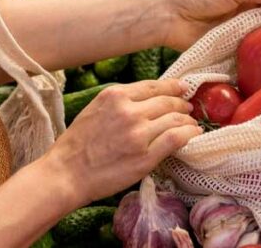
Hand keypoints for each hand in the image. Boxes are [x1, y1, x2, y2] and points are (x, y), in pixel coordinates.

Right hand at [40, 80, 199, 206]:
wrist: (67, 173)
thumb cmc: (77, 144)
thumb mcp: (95, 110)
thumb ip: (120, 102)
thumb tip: (148, 100)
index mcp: (115, 96)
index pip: (153, 86)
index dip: (173, 86)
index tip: (182, 88)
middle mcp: (129, 111)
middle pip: (167, 101)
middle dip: (182, 104)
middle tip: (188, 108)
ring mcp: (139, 134)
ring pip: (175, 119)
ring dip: (187, 120)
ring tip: (191, 124)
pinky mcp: (146, 156)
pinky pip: (176, 139)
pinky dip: (189, 134)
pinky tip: (193, 135)